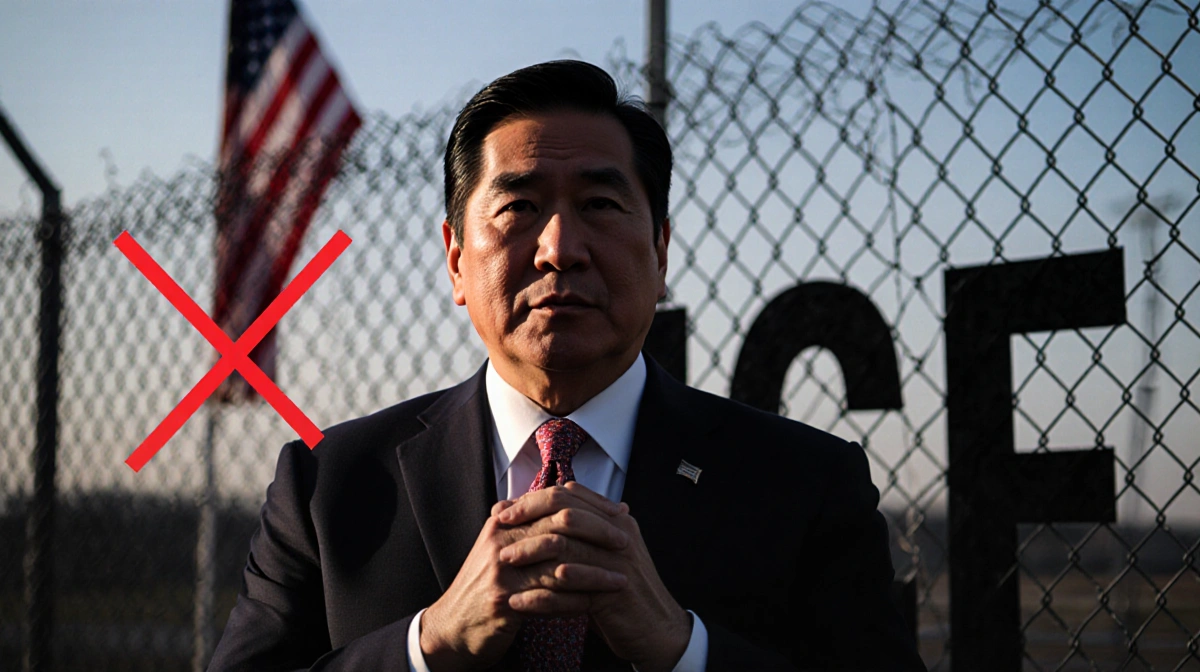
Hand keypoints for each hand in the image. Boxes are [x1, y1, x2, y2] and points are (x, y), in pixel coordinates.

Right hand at [420, 491, 630, 671]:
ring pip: (559, 564)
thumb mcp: (504, 548)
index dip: (590, 506)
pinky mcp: (503, 601)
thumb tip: (573, 500)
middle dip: (598, 533)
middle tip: (626, 543)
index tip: (618, 515)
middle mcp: (501, 540)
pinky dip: (576, 601)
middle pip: (560, 526)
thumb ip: (531, 525)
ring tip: (621, 580)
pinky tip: (596, 605)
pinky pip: (550, 598)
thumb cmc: (487, 587)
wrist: (451, 628)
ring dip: (594, 573)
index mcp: (505, 521)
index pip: (554, 501)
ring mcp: (501, 570)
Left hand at [498, 482, 692, 671]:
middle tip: (500, 525)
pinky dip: (542, 596)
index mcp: (616, 520)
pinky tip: (519, 601)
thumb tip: (535, 515)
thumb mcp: (603, 554)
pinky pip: (571, 591)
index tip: (507, 508)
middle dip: (530, 517)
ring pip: (567, 548)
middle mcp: (619, 535)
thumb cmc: (621, 592)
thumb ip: (578, 534)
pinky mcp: (614, 594)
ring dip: (531, 552)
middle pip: (568, 513)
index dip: (535, 498)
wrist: (658, 630)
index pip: (571, 495)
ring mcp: (618, 563)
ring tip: (504, 560)